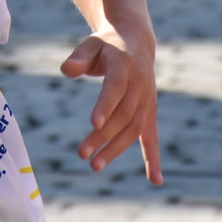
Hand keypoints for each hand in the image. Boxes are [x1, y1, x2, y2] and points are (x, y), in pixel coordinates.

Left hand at [61, 29, 163, 183]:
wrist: (136, 41)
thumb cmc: (106, 45)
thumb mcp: (91, 44)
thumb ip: (79, 57)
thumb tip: (66, 70)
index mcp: (125, 65)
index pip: (116, 88)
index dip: (106, 105)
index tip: (94, 123)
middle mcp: (140, 84)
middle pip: (123, 114)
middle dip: (103, 135)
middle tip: (82, 153)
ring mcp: (147, 100)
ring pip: (134, 129)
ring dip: (116, 148)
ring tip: (95, 165)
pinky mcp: (149, 112)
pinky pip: (152, 137)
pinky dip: (153, 158)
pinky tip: (155, 180)